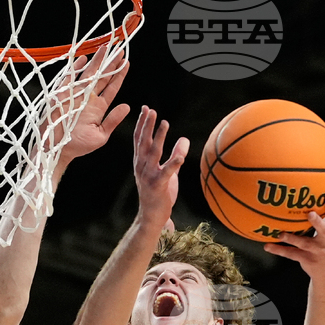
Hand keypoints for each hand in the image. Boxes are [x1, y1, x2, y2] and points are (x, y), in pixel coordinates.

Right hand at [51, 45, 130, 162]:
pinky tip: (84, 58)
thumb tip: (127, 106)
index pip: (111, 87)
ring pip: (88, 74)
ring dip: (97, 61)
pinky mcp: (62, 95)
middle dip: (110, 63)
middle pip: (102, 77)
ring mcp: (76, 95)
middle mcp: (88, 98)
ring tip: (106, 48)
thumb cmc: (78, 145)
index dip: (119, 75)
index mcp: (98, 108)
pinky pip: (69, 78)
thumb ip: (113, 120)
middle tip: (119, 49)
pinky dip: (75, 68)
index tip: (127, 62)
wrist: (58, 150)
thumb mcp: (101, 135)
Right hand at [133, 106, 189, 226]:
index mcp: (141, 162)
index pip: (139, 139)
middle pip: (143, 142)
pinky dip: (174, 164)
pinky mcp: (158, 186)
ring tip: (165, 123)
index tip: (145, 108)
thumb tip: (185, 139)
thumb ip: (175, 154)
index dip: (142, 123)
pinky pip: (166, 173)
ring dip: (159, 137)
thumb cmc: (159, 193)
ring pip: (153, 153)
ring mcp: (148, 176)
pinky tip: (181, 156)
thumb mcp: (168, 171)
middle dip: (147, 125)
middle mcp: (141, 167)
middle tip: (151, 110)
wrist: (152, 216)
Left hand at [263, 191, 324, 278]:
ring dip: (292, 238)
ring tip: (281, 233)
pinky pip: (291, 253)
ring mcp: (316, 250)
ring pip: (304, 243)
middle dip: (318, 222)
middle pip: (324, 230)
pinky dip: (279, 249)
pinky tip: (268, 246)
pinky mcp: (306, 258)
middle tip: (311, 214)